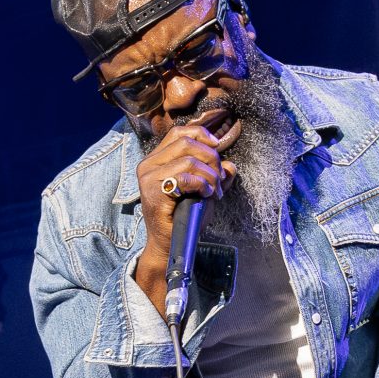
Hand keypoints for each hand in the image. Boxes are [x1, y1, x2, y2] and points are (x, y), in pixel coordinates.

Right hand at [133, 123, 234, 308]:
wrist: (172, 245)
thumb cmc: (185, 217)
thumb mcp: (205, 189)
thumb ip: (217, 175)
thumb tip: (230, 165)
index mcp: (156, 159)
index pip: (179, 132)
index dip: (201, 135)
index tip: (217, 148)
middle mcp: (148, 165)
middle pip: (187, 143)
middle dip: (211, 159)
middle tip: (218, 180)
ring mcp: (148, 178)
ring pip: (188, 159)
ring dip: (209, 175)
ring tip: (213, 191)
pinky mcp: (153, 192)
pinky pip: (185, 177)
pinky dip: (202, 183)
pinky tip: (205, 194)